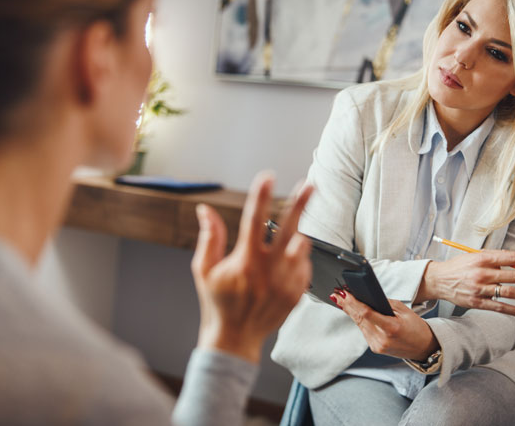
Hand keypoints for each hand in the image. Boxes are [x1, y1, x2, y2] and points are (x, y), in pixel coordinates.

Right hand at [191, 172, 313, 362]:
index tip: (267, 176)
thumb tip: (205, 209)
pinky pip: (304, 267)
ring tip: (290, 234)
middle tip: (310, 185)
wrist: (235, 338)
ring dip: (298, 235)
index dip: (261, 196)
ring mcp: (285, 283)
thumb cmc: (217, 302)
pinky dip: (297, 259)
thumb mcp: (204, 270)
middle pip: (289, 229)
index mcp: (244, 262)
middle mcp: (268, 271)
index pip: (253, 220)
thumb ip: (209, 237)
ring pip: (301, 247)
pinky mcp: (296, 294)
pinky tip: (284, 263)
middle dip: (301, 204)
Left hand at [331, 290, 438, 360]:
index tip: (344, 294)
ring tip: (340, 300)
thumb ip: (385, 303)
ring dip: (350, 312)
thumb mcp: (404, 310)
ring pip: (359, 325)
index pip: (366, 314)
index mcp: (391, 328)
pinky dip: (358, 321)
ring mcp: (377, 346)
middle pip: (359, 319)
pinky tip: (352, 312)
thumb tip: (367, 297)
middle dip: (347, 305)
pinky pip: (364, 331)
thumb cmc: (416, 328)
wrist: (425, 348)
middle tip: (336, 294)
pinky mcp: (375, 348)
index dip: (353, 303)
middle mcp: (382, 339)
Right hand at [415, 250, 514, 316]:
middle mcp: (482, 273)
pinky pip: (499, 307)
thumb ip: (496, 255)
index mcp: (482, 258)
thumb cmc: (459, 266)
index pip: (512, 258)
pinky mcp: (477, 302)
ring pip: (510, 292)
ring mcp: (479, 289)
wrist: (438, 280)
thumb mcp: (475, 255)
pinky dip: (514, 310)